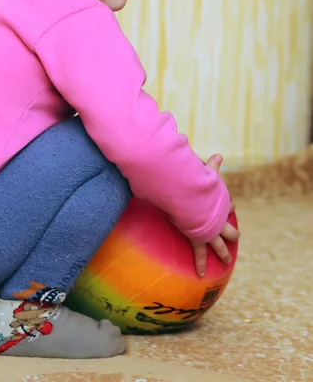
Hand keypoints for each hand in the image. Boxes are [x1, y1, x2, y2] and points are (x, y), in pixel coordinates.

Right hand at [191, 154, 239, 276]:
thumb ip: (213, 166)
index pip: (228, 207)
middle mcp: (218, 221)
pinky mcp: (199, 240)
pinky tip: (201, 274)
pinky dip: (200, 264)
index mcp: (220, 206)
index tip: (230, 206)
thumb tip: (219, 154)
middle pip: (230, 230)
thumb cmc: (200, 187)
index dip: (229, 207)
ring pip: (220, 245)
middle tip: (234, 235)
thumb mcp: (208, 175)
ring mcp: (210, 233)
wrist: (193, 202)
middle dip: (232, 233)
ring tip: (225, 259)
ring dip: (223, 252)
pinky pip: (199, 254)